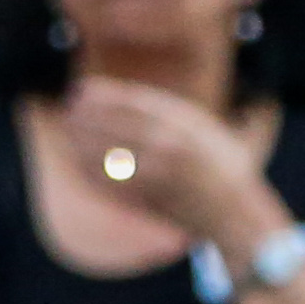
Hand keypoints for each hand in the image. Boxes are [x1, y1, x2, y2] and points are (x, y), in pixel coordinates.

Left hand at [61, 77, 272, 250]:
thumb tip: (128, 97)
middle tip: (68, 109)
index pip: (135, 102)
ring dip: (81, 140)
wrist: (237, 214)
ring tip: (67, 130)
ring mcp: (159, 172)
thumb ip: (172, 113)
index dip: (104, 94)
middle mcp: (172, 145)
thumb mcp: (206, 132)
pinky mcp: (149, 196)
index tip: (82, 89)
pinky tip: (76, 160)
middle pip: (116, 124)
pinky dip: (89, 169)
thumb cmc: (222, 169)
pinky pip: (110, 181)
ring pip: (107, 151)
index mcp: (188, 125)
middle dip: (87, 115)